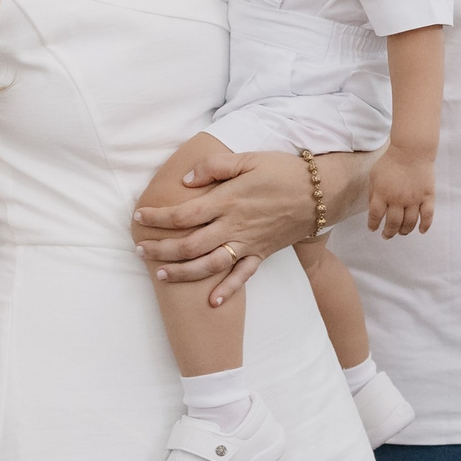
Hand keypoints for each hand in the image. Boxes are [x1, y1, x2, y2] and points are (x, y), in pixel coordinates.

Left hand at [134, 149, 318, 306]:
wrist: (321, 192)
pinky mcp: (263, 252)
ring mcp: (249, 243)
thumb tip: (186, 180)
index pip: (183, 214)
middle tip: (140, 251)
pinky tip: (213, 302)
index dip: (158, 217)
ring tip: (161, 276)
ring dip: (183, 273)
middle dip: (161, 250)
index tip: (139, 216)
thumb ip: (214, 166)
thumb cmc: (283, 171)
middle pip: (190, 245)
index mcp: (228, 200)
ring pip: (210, 264)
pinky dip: (228, 290)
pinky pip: (244, 275)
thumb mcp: (248, 158)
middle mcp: (235, 225)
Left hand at [366, 148, 434, 238]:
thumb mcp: (374, 175)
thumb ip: (372, 193)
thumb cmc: (390, 161)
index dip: (373, 225)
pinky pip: (427, 215)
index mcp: (382, 194)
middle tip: (387, 235)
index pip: (375, 216)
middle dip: (388, 232)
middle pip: (393, 223)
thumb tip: (373, 209)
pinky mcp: (427, 196)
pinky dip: (425, 225)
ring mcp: (414, 199)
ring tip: (401, 232)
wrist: (411, 150)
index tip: (373, 229)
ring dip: (404, 231)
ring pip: (409, 222)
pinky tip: (421, 230)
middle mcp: (397, 199)